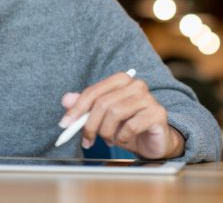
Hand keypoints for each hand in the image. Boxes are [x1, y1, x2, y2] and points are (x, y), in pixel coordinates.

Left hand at [59, 71, 184, 159]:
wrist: (154, 141)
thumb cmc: (128, 126)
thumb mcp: (103, 117)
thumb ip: (85, 107)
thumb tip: (66, 100)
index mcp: (121, 80)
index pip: (93, 91)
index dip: (76, 108)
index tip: (65, 124)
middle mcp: (136, 85)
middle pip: (103, 103)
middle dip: (90, 125)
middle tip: (87, 140)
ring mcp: (148, 98)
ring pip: (115, 113)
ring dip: (107, 132)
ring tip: (109, 139)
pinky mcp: (157, 113)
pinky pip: (131, 126)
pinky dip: (122, 137)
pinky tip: (124, 140)